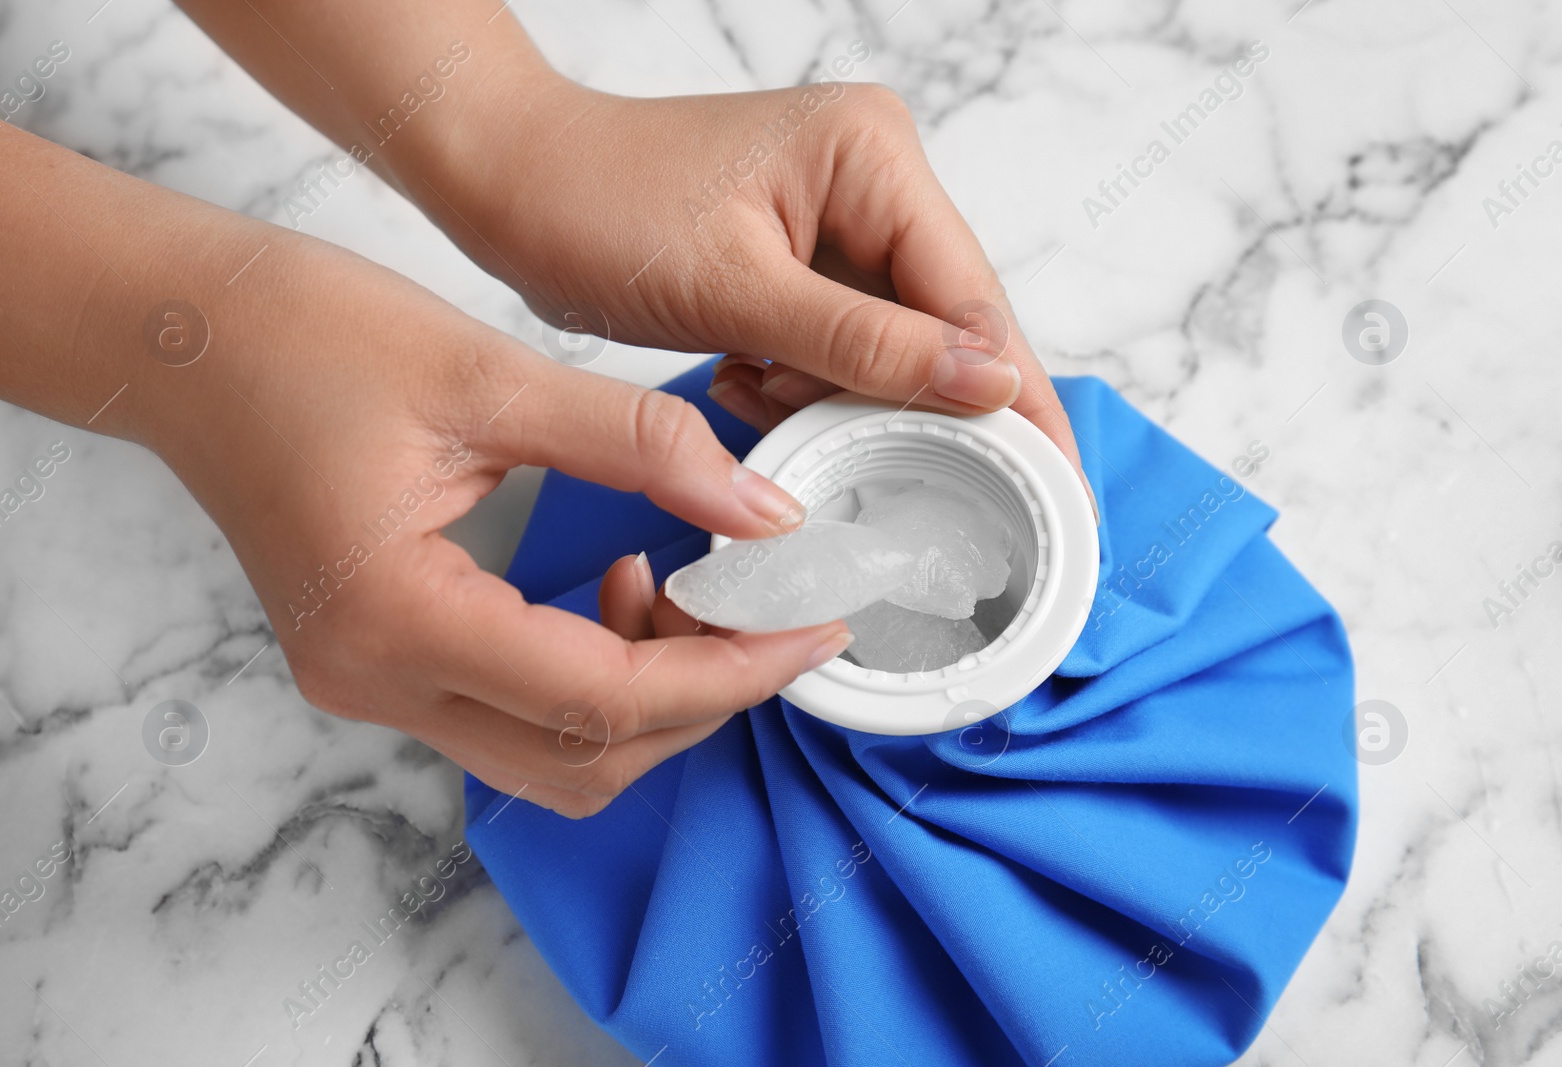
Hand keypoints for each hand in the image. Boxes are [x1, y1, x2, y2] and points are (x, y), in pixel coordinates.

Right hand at [141, 232, 850, 818]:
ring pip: (554, 755)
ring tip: (687, 584)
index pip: (603, 700)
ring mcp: (367, 683)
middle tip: (771, 612)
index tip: (812, 632)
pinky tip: (619, 583)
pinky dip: (590, 677)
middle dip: (701, 696)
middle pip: (586, 757)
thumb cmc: (308, 335)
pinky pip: (512, 713)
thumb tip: (766, 514)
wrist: (181, 335)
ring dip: (646, 696)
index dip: (728, 673)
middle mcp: (375, 680)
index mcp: (398, 618)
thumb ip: (642, 446)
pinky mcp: (374, 662)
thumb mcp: (490, 372)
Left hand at [429, 71, 1086, 488]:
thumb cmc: (598, 206)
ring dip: (843, 399)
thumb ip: (865, 345)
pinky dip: (800, 385)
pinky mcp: (797, 257)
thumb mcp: (735, 290)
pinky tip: (742, 384)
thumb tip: (991, 385)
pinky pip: (835, 345)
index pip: (971, 297)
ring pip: (885, 346)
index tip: (1056, 481)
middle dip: (915, 404)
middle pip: (941, 325)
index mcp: (872, 158)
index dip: (1015, 397)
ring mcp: (836, 218)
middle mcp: (871, 179)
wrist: (506, 182)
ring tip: (761, 395)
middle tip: (937, 493)